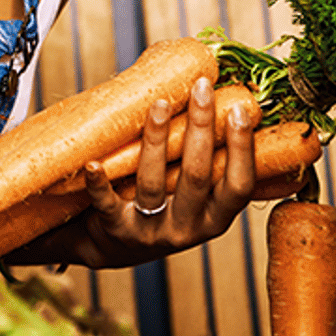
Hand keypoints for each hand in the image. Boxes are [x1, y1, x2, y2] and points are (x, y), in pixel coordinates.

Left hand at [4, 76, 257, 268]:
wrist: (115, 248)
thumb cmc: (163, 208)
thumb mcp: (196, 200)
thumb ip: (213, 166)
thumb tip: (234, 108)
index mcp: (214, 219)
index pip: (238, 186)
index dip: (242, 150)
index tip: (239, 110)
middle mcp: (186, 229)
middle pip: (197, 177)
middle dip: (201, 128)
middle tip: (201, 87)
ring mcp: (150, 231)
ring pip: (153, 183)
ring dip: (156, 140)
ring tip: (159, 103)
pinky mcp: (116, 230)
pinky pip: (107, 205)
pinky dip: (99, 184)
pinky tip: (93, 164)